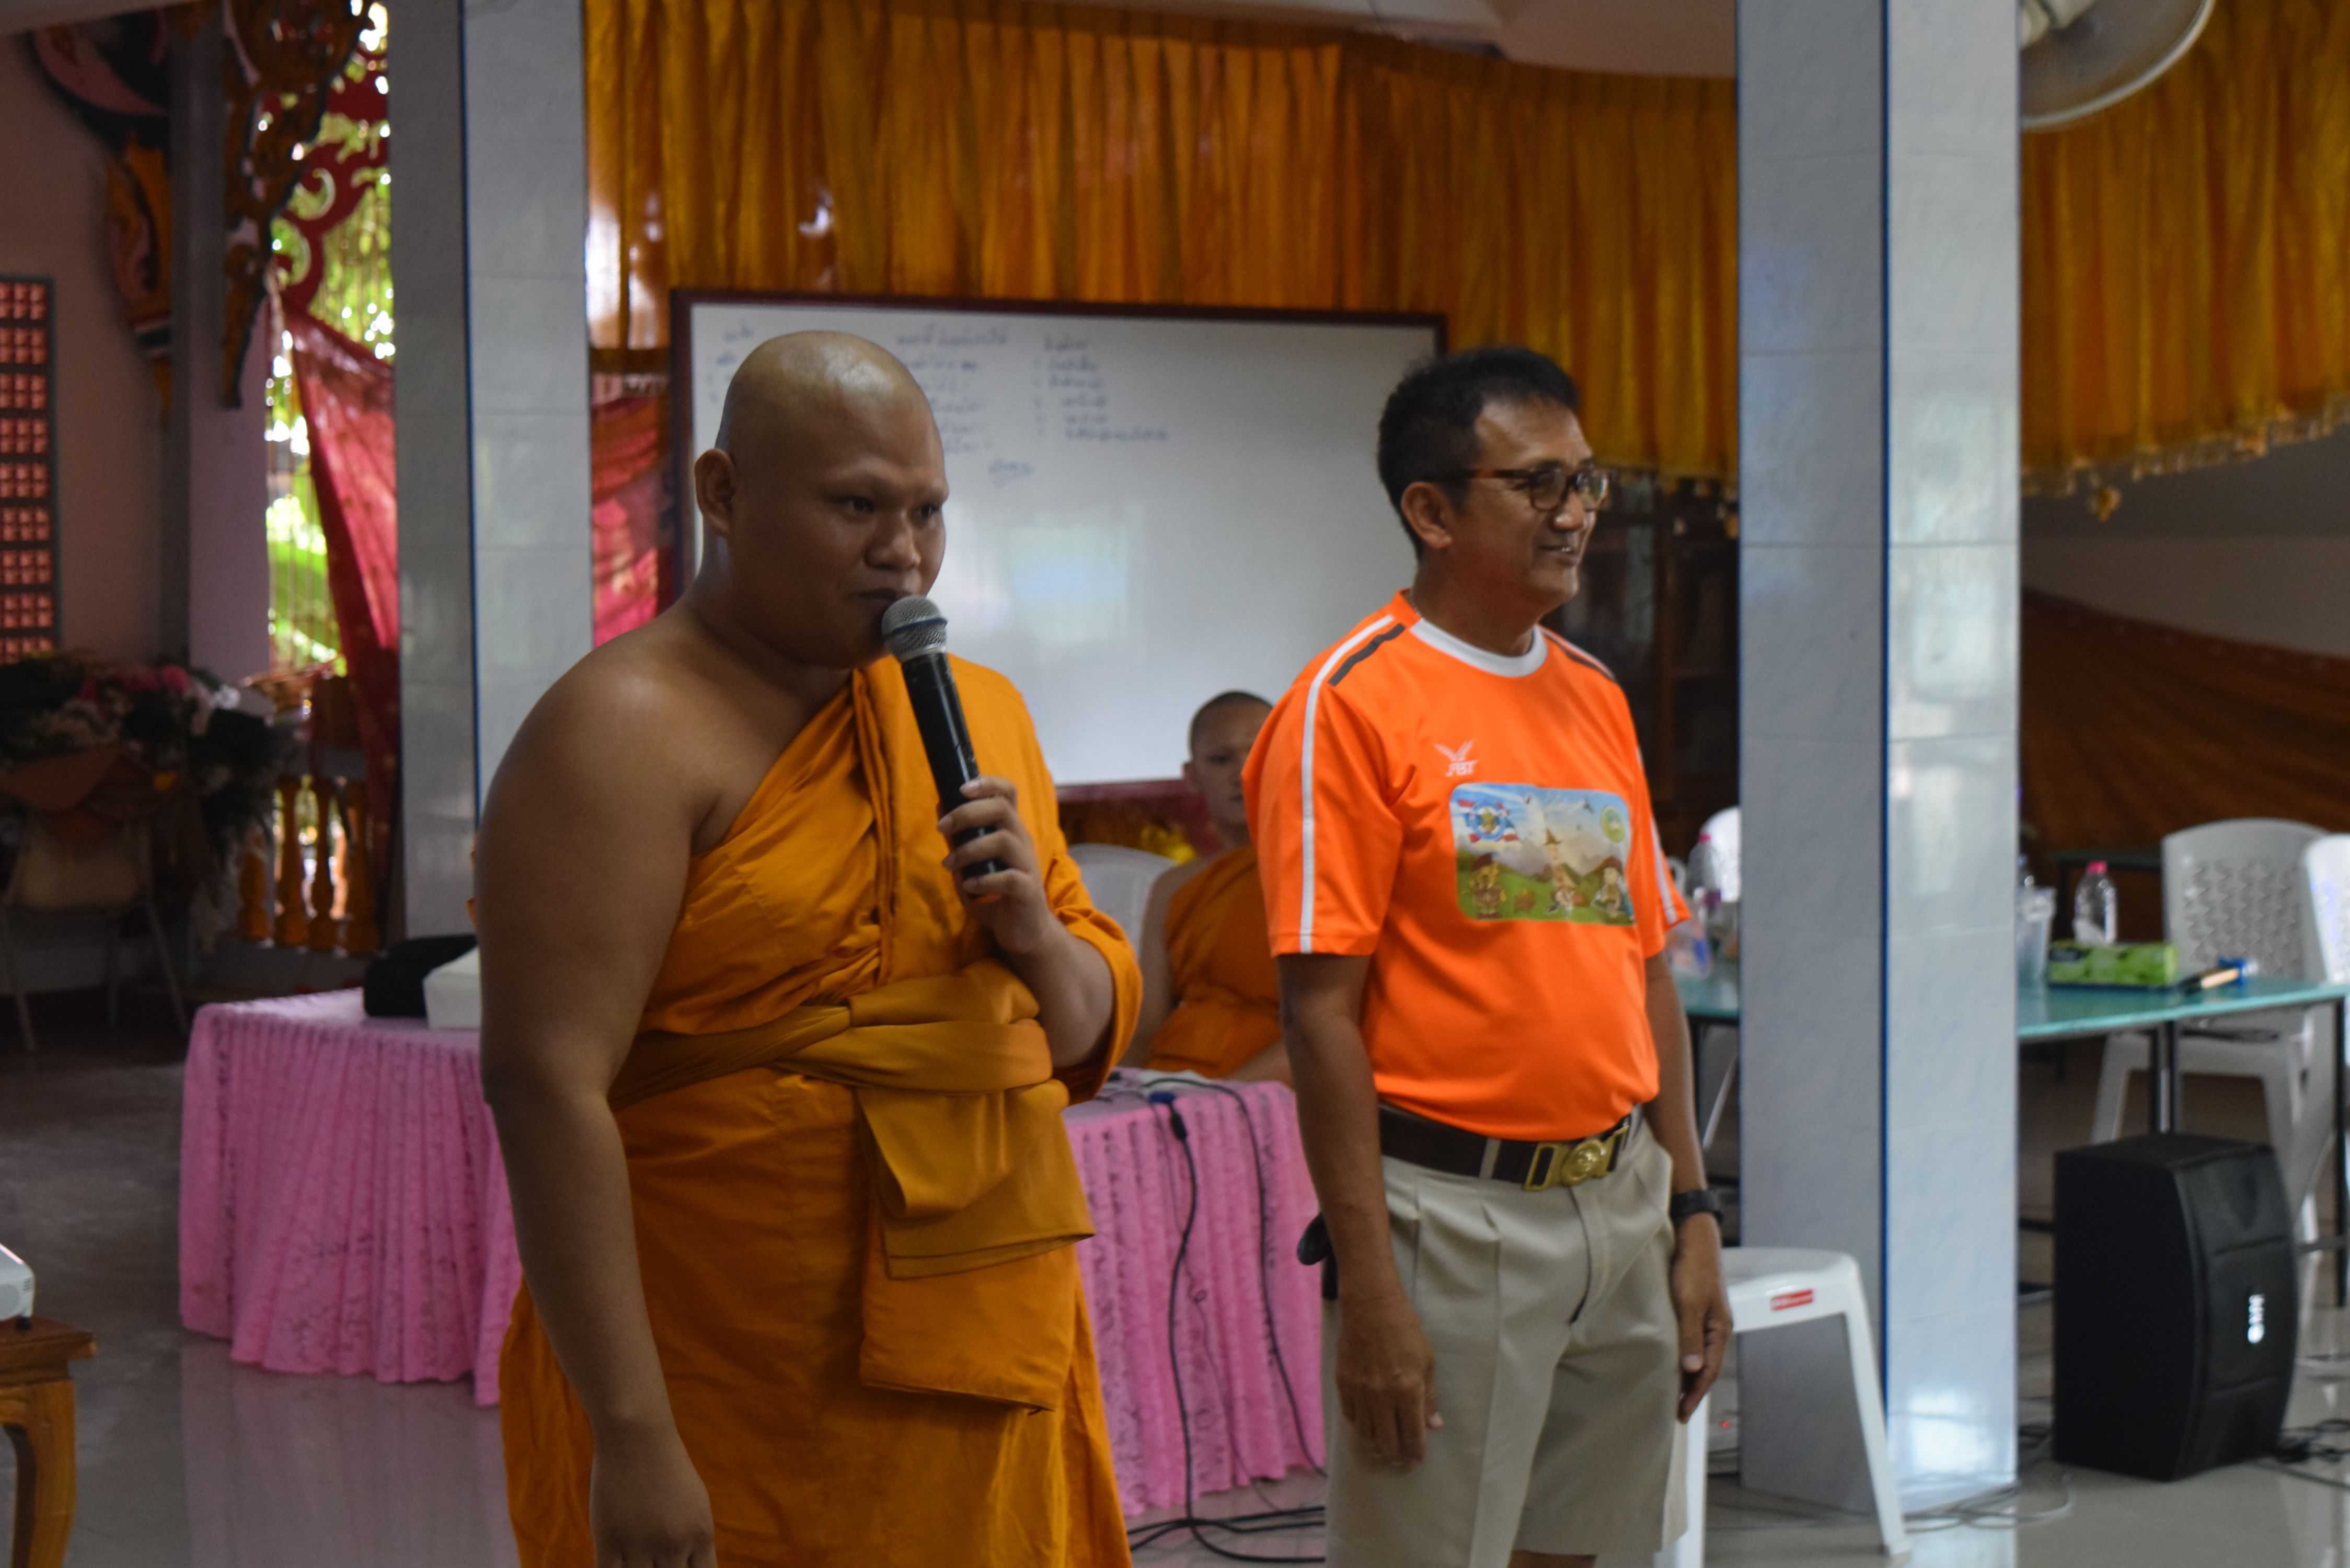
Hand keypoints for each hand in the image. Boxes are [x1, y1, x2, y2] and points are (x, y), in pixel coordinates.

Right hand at [590, 1424, 716, 1567]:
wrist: (636, 1435)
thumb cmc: (666, 1467)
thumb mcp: (694, 1504)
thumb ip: (694, 1541)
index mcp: (701, 1535)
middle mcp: (674, 1545)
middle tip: (654, 1562)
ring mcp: (641, 1545)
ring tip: (635, 1556)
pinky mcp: (609, 1541)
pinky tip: (615, 1564)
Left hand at [939, 777, 1056, 956]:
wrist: (1024, 933)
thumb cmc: (997, 895)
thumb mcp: (973, 863)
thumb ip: (960, 839)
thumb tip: (941, 807)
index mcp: (1011, 831)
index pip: (1008, 793)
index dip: (988, 783)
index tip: (960, 788)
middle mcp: (1022, 842)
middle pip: (1002, 810)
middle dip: (968, 813)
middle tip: (942, 827)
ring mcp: (1027, 866)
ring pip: (1004, 841)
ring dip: (970, 850)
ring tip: (949, 864)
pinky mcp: (1028, 891)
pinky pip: (1010, 878)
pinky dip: (985, 881)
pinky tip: (969, 887)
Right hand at [1334, 1286, 1442, 1467]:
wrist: (1371, 1307)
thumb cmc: (1405, 1330)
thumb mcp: (1427, 1361)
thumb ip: (1429, 1395)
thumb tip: (1433, 1424)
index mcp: (1408, 1390)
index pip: (1412, 1434)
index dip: (1416, 1452)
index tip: (1417, 1459)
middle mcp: (1382, 1396)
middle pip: (1387, 1441)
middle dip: (1396, 1455)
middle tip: (1400, 1459)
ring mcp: (1360, 1391)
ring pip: (1366, 1433)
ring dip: (1376, 1445)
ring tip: (1383, 1448)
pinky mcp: (1343, 1384)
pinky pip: (1351, 1416)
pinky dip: (1360, 1426)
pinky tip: (1367, 1426)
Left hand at [1668, 1212, 1730, 1421]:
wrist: (1694, 1235)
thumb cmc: (1693, 1267)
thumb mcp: (1689, 1302)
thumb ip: (1690, 1336)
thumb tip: (1692, 1370)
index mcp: (1720, 1329)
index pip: (1708, 1370)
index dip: (1695, 1393)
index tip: (1681, 1413)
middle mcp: (1717, 1327)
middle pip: (1706, 1366)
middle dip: (1693, 1389)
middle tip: (1677, 1411)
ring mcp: (1707, 1318)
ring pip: (1699, 1355)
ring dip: (1688, 1374)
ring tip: (1674, 1393)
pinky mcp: (1696, 1308)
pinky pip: (1692, 1341)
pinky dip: (1685, 1356)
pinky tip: (1675, 1361)